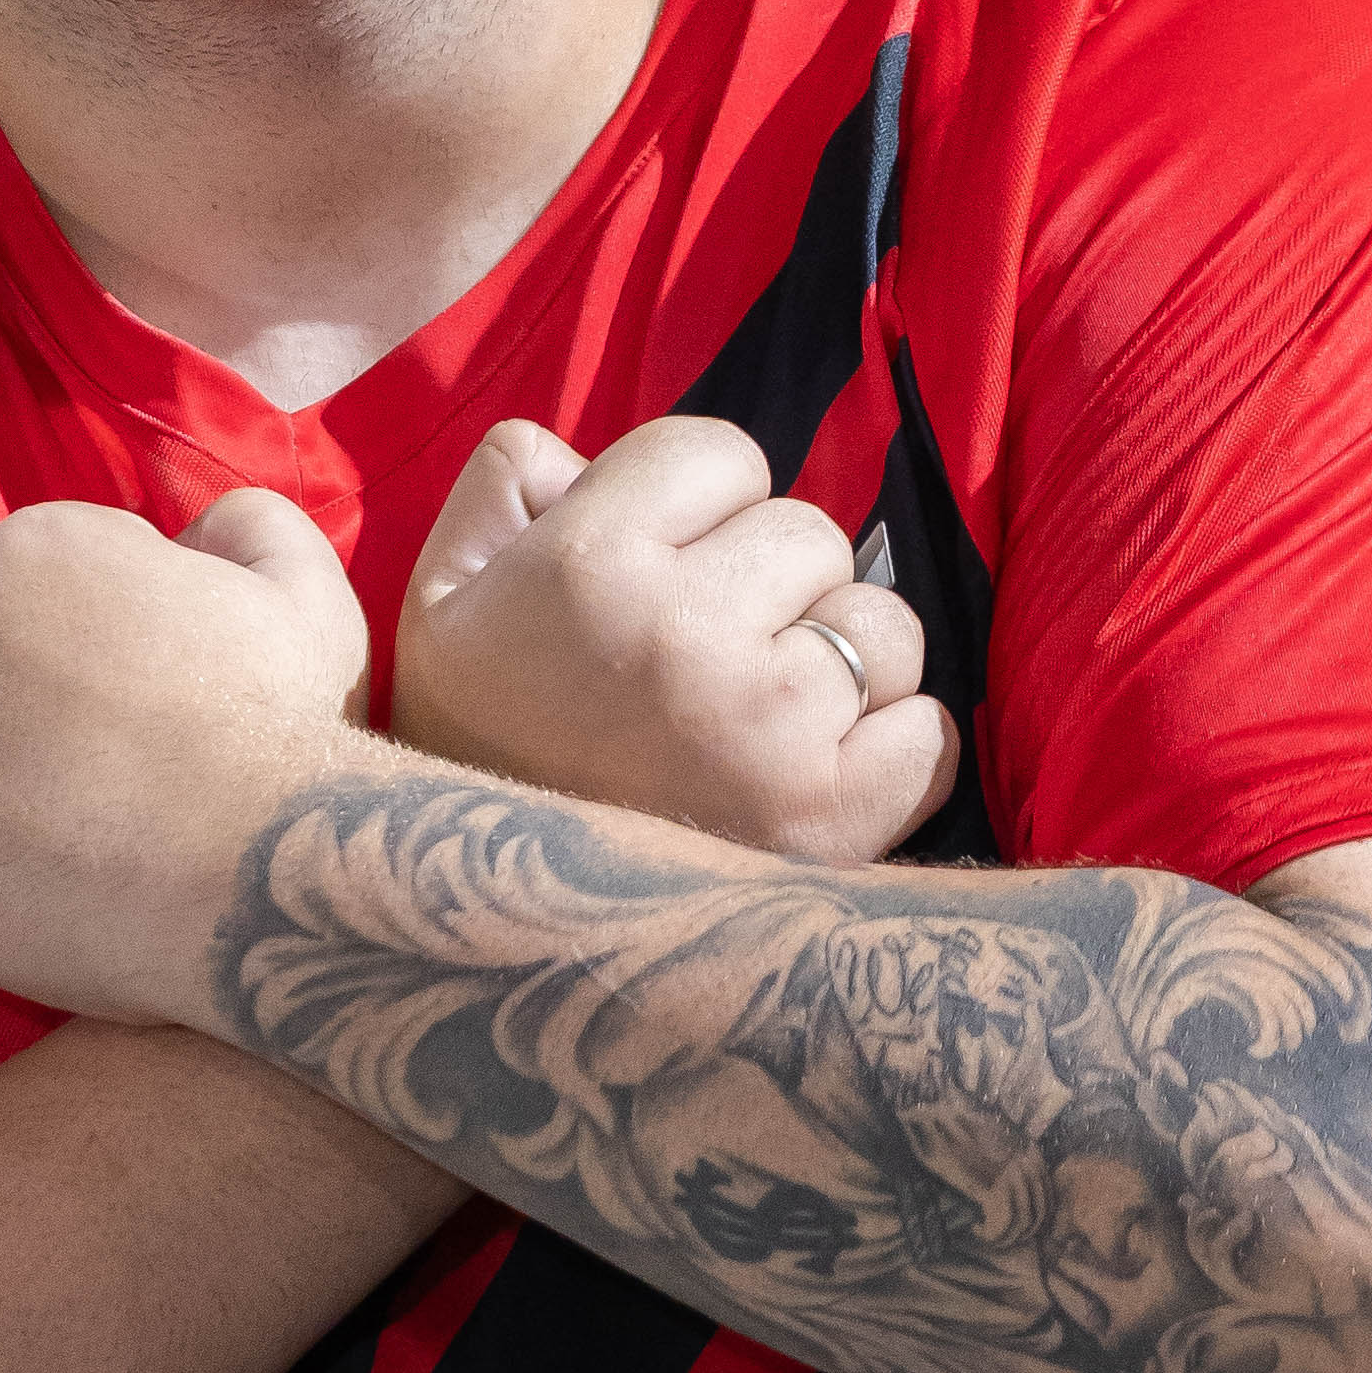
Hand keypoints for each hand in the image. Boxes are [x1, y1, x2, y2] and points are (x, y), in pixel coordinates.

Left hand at [0, 491, 378, 1022]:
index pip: (46, 596)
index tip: (157, 711)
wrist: (260, 873)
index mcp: (26, 544)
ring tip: (86, 838)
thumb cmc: (287, 728)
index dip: (110, 656)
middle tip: (118, 780)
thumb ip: (245, 525)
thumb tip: (197, 532)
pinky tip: (45, 892)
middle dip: (37, 714)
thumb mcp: (303, 587)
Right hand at [393, 416, 957, 866]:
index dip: (695, 507)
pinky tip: (816, 770)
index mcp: (591, 560)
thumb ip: (504, 485)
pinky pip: (929, 732)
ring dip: (837, 660)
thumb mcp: (442, 596)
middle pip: (811, 533)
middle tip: (705, 656)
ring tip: (762, 714)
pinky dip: (892, 750)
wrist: (487, 919)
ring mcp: (771, 726)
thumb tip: (582, 452)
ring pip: (880, 626)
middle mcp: (688, 632)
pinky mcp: (834, 816)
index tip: (660, 569)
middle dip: (769, 581)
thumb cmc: (477, 742)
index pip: (722, 453)